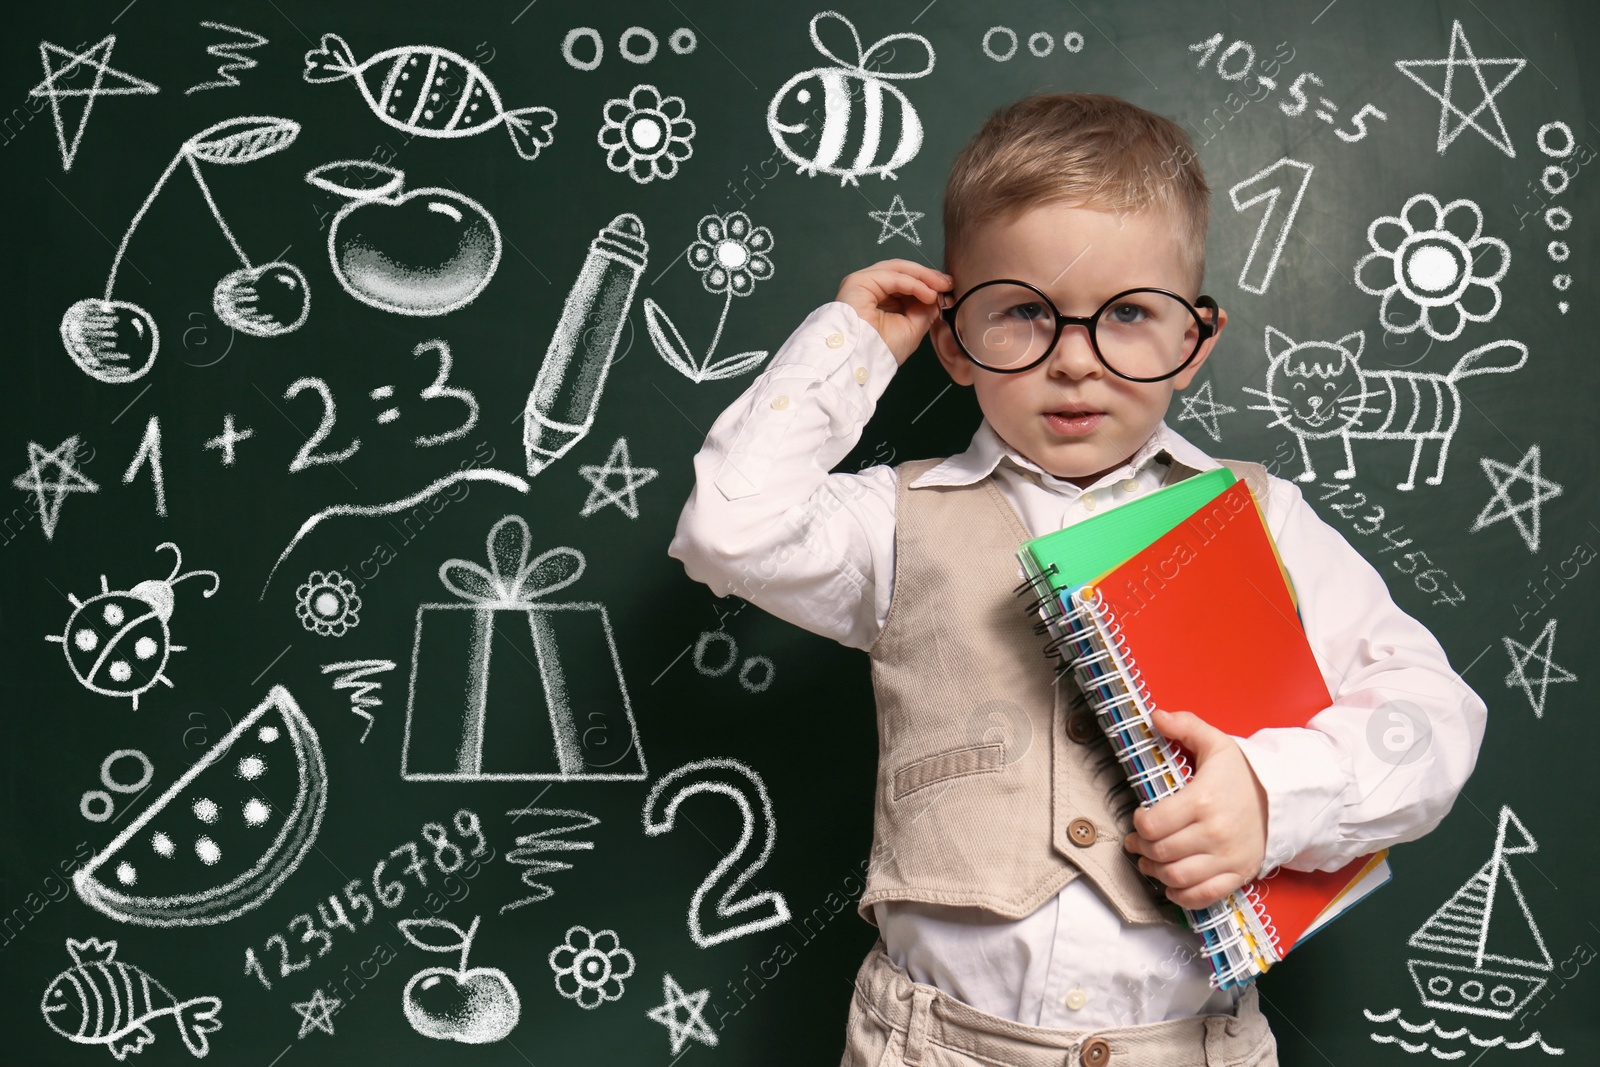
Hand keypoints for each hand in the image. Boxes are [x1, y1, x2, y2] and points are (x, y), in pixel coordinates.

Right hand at [836, 259, 951, 364]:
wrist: (863, 361)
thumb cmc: (882, 349)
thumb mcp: (913, 327)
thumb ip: (924, 308)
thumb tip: (937, 295)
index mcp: (879, 298)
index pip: (905, 280)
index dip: (927, 281)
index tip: (947, 287)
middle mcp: (869, 287)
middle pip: (902, 270)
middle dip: (927, 276)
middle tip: (948, 283)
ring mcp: (862, 282)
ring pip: (898, 269)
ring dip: (923, 277)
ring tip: (940, 287)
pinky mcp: (858, 282)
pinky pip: (892, 276)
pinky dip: (913, 283)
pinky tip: (927, 293)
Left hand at [1122, 709, 1269, 909]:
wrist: (1286, 799)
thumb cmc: (1245, 773)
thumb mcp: (1216, 743)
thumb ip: (1185, 726)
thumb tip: (1155, 716)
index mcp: (1203, 801)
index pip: (1153, 825)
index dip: (1138, 824)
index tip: (1139, 818)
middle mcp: (1214, 833)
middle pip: (1160, 852)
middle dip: (1141, 848)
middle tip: (1136, 842)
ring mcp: (1227, 858)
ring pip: (1176, 877)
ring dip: (1154, 872)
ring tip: (1148, 861)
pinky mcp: (1238, 874)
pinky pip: (1202, 896)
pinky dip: (1180, 896)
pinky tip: (1170, 885)